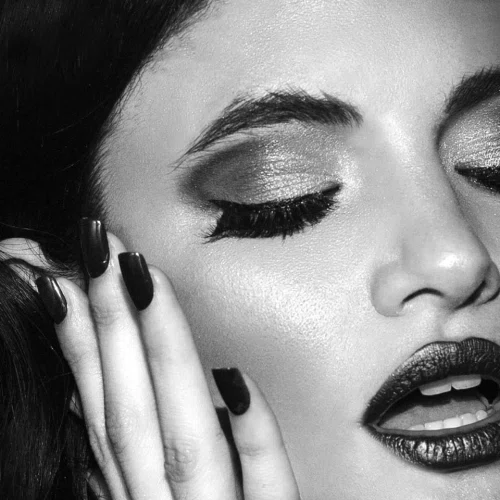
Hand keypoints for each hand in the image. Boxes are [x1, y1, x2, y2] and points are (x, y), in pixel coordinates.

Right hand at [36, 219, 299, 499]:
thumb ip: (137, 459)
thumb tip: (107, 394)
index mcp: (137, 496)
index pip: (103, 408)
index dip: (80, 343)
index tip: (64, 279)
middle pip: (130, 408)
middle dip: (111, 324)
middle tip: (98, 248)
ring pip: (183, 435)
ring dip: (164, 356)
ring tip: (145, 281)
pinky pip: (267, 493)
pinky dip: (254, 443)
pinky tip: (238, 384)